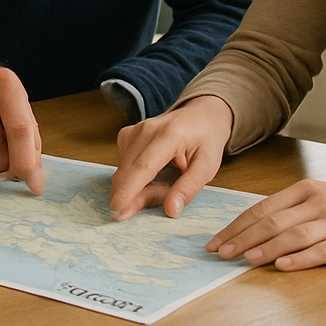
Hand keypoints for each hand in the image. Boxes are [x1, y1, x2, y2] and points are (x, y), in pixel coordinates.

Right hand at [110, 95, 232, 220]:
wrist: (200, 115)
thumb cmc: (206, 140)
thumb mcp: (208, 166)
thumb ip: (189, 188)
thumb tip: (171, 210)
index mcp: (169, 136)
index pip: (144, 166)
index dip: (129, 189)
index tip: (117, 208)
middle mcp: (145, 130)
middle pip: (128, 171)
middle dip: (131, 197)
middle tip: (152, 205)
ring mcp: (133, 131)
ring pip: (123, 171)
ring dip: (136, 188)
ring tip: (163, 185)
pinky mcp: (126, 135)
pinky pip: (123, 166)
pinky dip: (133, 179)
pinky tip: (151, 177)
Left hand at [207, 172, 325, 270]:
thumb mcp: (322, 194)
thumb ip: (292, 208)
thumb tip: (255, 227)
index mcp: (304, 189)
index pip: (261, 208)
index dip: (237, 225)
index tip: (217, 239)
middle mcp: (317, 202)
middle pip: (272, 221)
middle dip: (242, 237)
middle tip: (220, 252)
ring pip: (293, 235)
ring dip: (265, 248)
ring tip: (244, 259)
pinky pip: (323, 250)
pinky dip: (300, 259)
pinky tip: (282, 265)